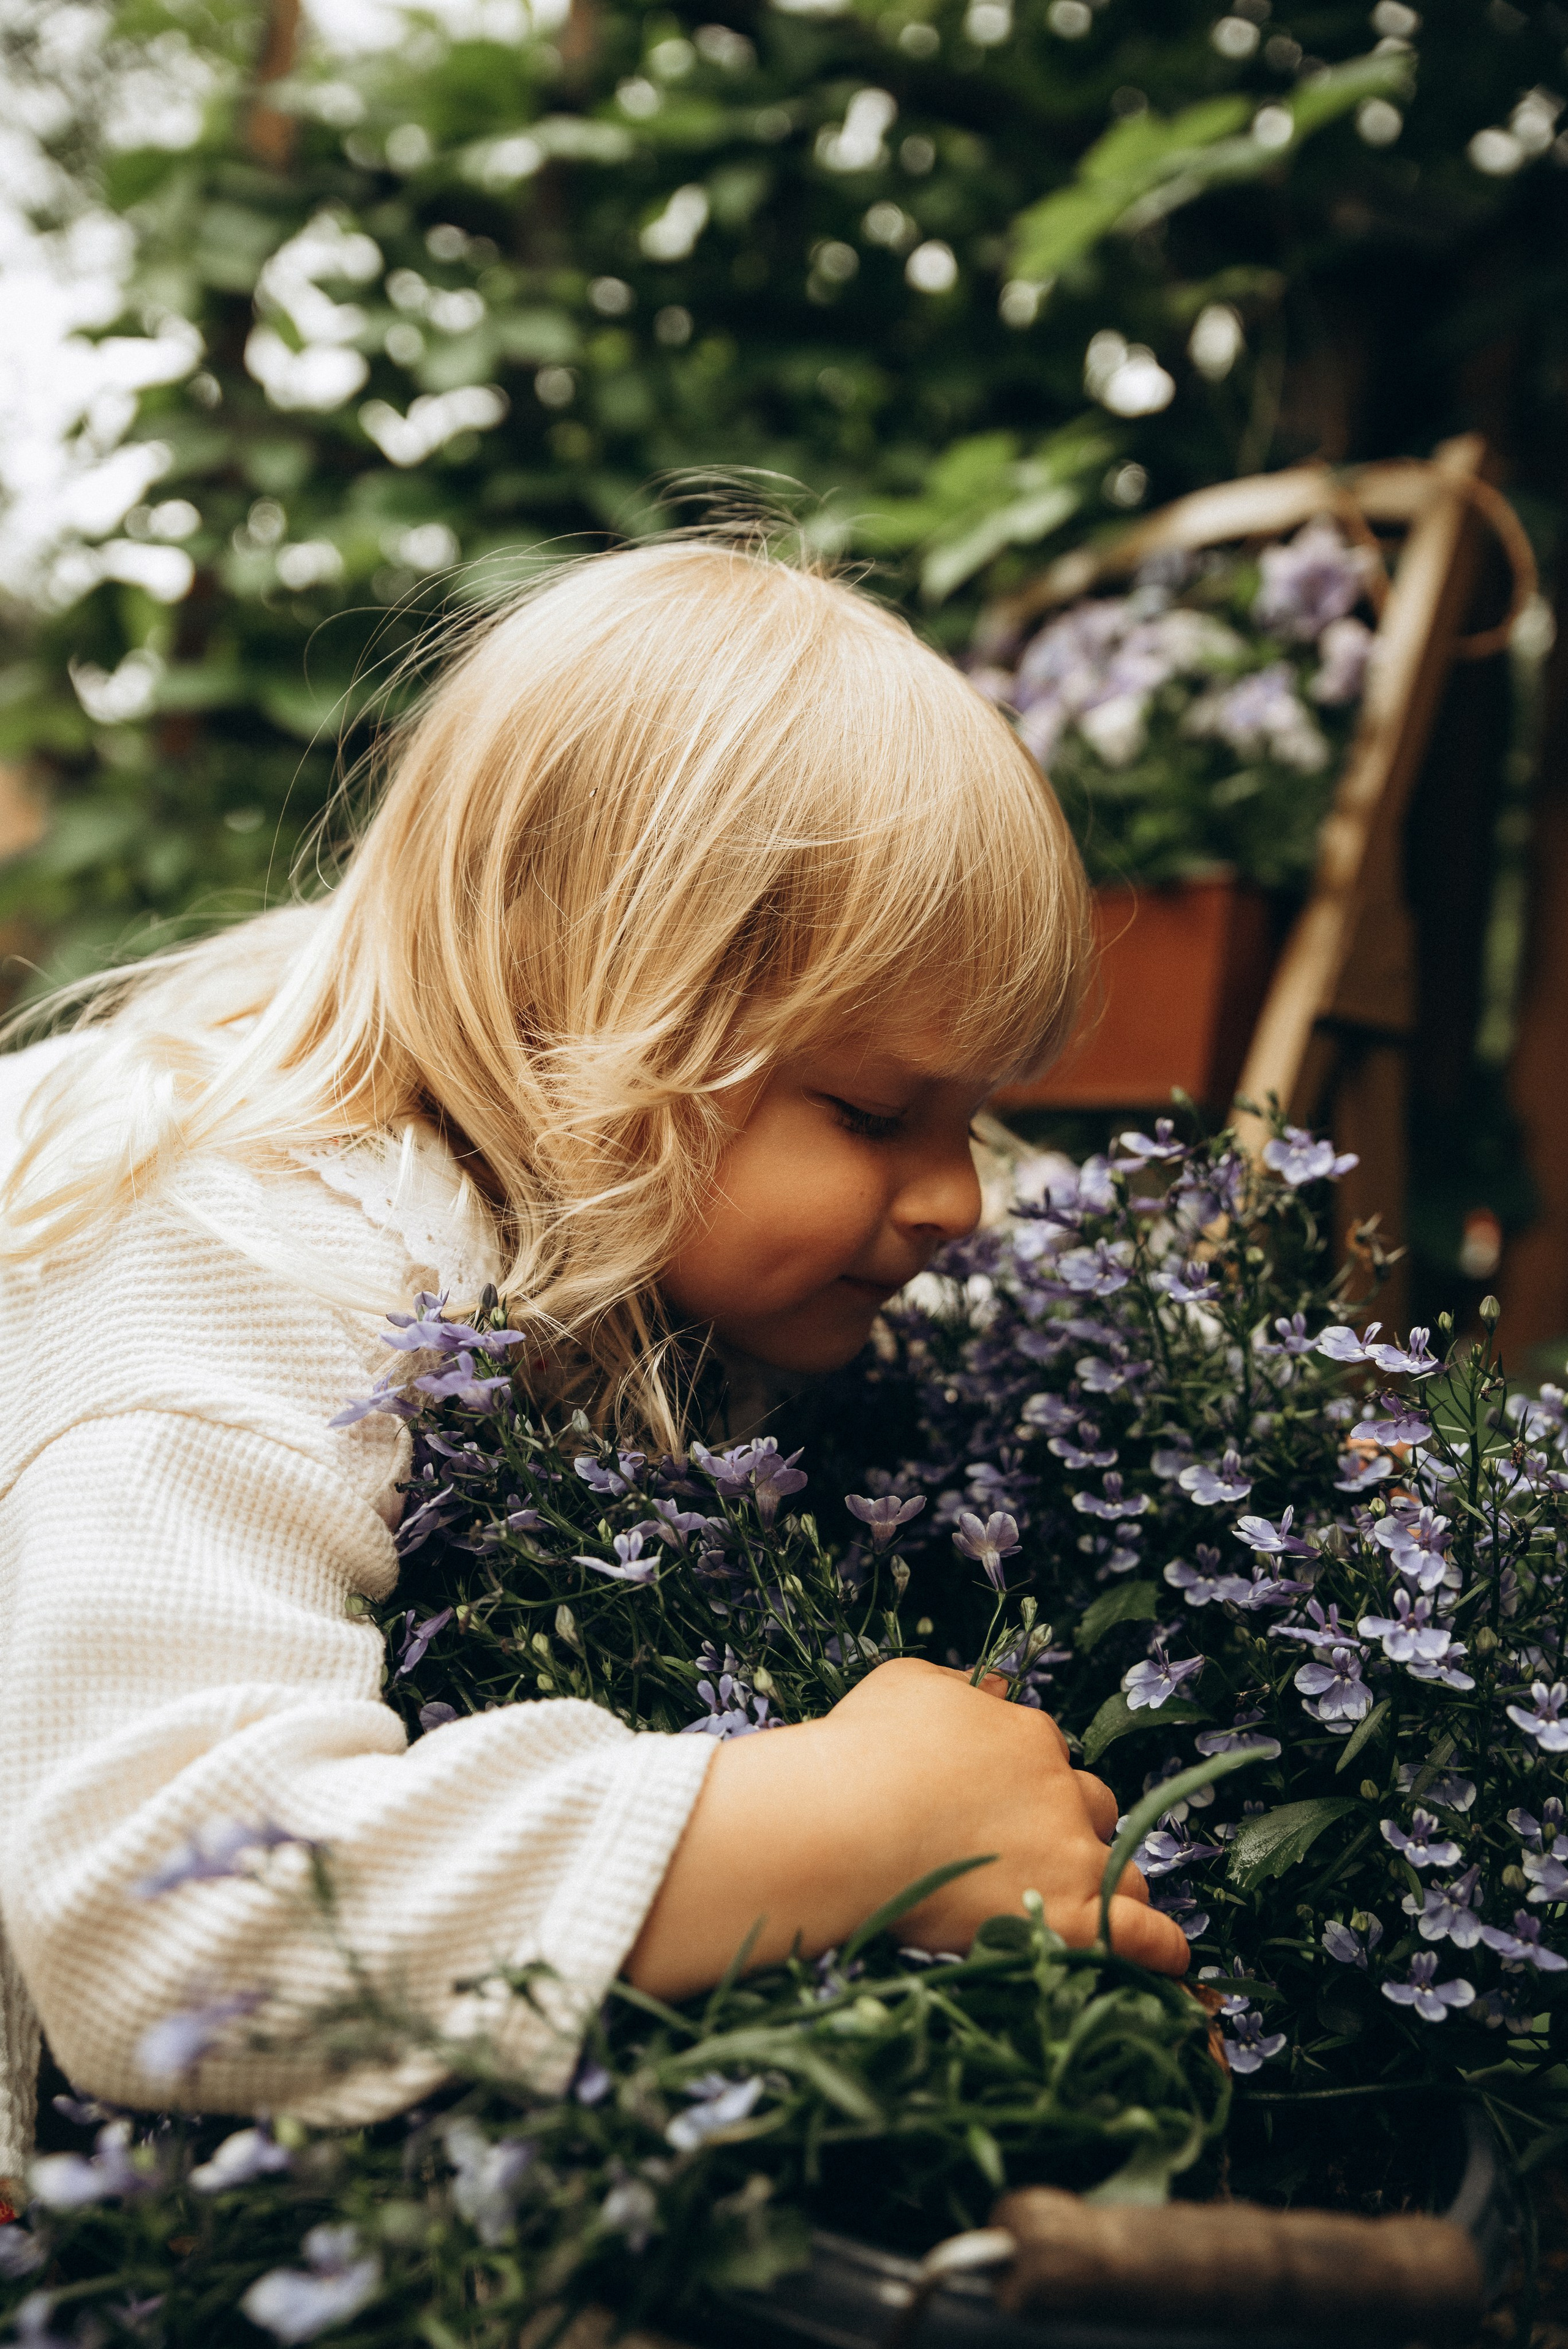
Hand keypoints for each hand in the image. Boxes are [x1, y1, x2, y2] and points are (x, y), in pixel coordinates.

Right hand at [627, 1657, 1188, 1997]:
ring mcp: (1072, 1857)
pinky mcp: (1073, 1918)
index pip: (1047, 1756)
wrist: (848, 1823)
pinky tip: (1167, 1961)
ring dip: (1111, 1884)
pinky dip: (1161, 1948)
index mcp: (1027, 1735)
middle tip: (1028, 1857)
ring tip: (1083, 1910)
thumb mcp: (907, 1684)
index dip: (1023, 1782)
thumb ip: (957, 1686)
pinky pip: (1145, 1936)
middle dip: (1073, 1829)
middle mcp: (1062, 1790)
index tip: (993, 1804)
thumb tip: (993, 1691)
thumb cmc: (864, 1749)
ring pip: (1125, 1869)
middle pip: (1092, 1810)